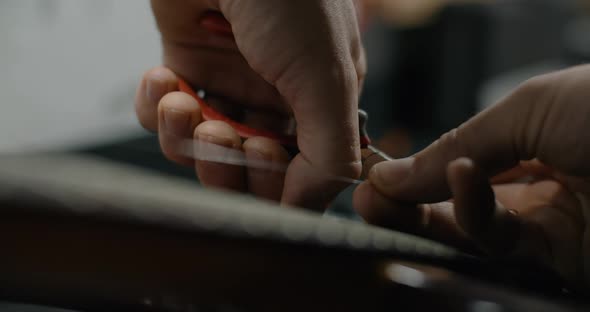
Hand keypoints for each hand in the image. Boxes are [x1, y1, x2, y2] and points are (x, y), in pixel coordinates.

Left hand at [135, 0, 365, 208]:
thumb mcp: (325, 72)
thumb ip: (330, 146)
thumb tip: (314, 202)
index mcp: (320, 100)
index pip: (301, 172)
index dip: (277, 180)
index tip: (262, 157)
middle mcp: (275, 97)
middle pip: (247, 168)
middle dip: (230, 161)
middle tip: (226, 134)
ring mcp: (228, 83)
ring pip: (201, 148)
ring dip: (186, 135)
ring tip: (183, 101)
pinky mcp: (184, 67)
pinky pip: (164, 115)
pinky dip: (156, 107)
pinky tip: (162, 78)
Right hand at [353, 65, 589, 285]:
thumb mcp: (528, 108)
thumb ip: (460, 142)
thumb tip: (391, 174)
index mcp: (534, 140)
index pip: (462, 162)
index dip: (419, 169)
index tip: (378, 172)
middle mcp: (536, 185)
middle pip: (455, 202)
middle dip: (406, 202)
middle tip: (365, 199)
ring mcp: (546, 224)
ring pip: (468, 230)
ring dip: (420, 216)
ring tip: (381, 199)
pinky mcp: (556, 259)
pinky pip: (499, 243)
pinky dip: (470, 214)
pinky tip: (459, 179)